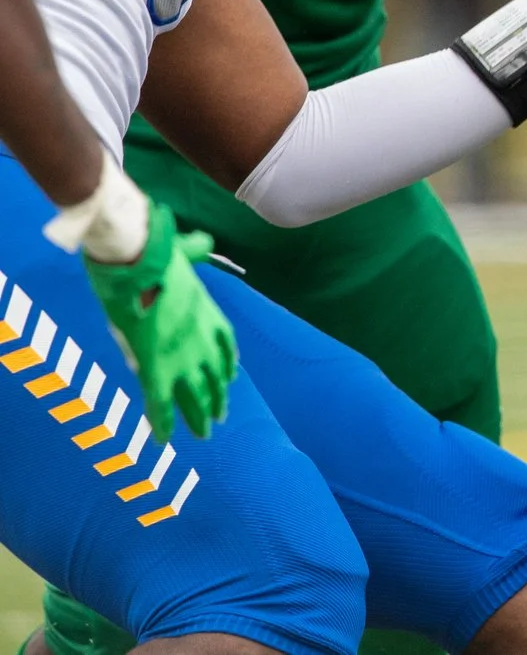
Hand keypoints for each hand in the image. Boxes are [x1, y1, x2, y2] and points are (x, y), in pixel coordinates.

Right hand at [83, 203, 238, 438]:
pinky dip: (161, 421)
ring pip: (193, 394)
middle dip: (217, 396)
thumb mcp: (182, 251)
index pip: (225, 342)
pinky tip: (163, 440)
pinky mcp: (156, 365)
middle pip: (213, 374)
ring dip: (198, 415)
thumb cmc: (157, 252)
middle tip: (221, 415)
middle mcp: (201, 338)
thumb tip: (203, 241)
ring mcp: (181, 354)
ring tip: (205, 433)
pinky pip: (160, 401)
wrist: (141, 259)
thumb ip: (194, 250)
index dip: (227, 360)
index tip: (231, 375)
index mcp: (207, 312)